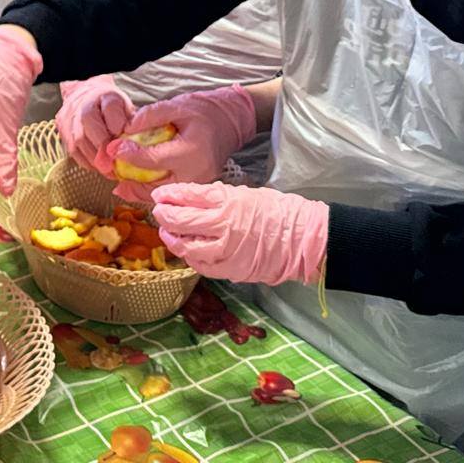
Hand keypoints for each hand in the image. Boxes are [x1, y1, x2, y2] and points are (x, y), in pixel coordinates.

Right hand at [56, 74, 134, 173]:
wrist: (87, 97)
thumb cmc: (113, 109)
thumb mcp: (127, 110)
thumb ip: (132, 124)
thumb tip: (137, 145)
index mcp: (105, 95)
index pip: (110, 107)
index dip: (117, 124)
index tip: (125, 142)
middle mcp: (83, 102)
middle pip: (89, 123)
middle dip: (102, 148)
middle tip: (114, 166)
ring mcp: (69, 115)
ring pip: (78, 140)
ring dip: (94, 159)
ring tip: (108, 171)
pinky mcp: (61, 128)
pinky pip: (72, 150)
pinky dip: (86, 162)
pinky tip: (98, 167)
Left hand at [104, 83, 256, 203]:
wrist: (230, 122)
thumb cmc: (203, 111)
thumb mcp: (176, 105)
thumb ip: (150, 115)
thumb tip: (126, 129)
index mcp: (192, 150)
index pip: (154, 159)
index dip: (129, 155)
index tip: (112, 149)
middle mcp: (197, 172)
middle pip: (156, 186)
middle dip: (131, 181)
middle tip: (111, 171)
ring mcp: (199, 183)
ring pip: (163, 194)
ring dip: (139, 190)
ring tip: (119, 182)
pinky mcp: (197, 187)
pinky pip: (171, 193)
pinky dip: (152, 190)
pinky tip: (135, 185)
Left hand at [153, 183, 327, 286]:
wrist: (303, 238)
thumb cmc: (278, 211)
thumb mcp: (245, 193)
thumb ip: (217, 197)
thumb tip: (191, 198)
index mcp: (227, 201)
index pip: (187, 195)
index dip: (169, 195)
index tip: (160, 195)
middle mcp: (223, 225)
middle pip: (181, 220)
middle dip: (165, 215)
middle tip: (159, 212)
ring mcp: (226, 250)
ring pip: (187, 246)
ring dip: (172, 239)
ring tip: (167, 233)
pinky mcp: (232, 269)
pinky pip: (203, 266)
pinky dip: (191, 258)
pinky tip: (187, 252)